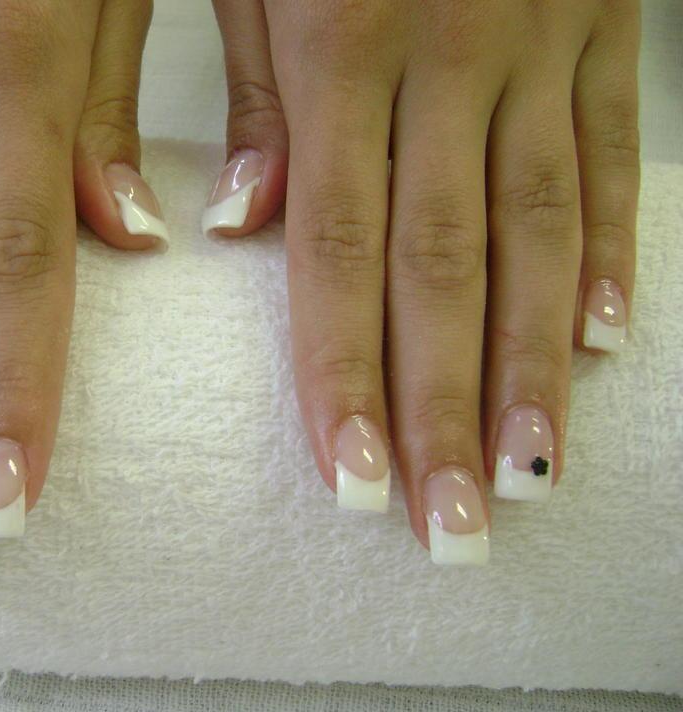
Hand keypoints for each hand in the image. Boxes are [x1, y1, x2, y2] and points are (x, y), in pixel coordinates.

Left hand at [206, 0, 638, 563]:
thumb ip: (244, 91)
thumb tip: (234, 229)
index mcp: (344, 41)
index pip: (339, 253)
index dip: (349, 377)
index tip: (356, 484)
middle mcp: (450, 59)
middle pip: (446, 273)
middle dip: (449, 411)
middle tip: (450, 529)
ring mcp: (539, 43)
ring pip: (539, 234)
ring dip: (537, 367)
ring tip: (528, 474)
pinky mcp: (600, 25)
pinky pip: (608, 155)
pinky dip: (608, 253)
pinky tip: (606, 343)